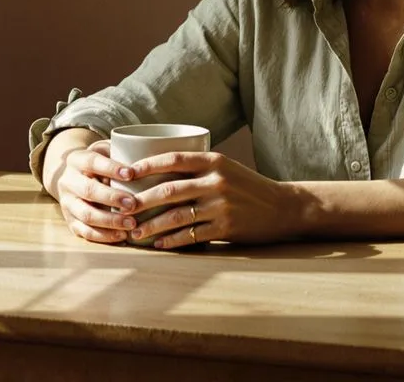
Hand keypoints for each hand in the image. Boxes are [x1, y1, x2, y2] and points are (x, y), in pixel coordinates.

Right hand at [53, 139, 142, 243]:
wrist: (73, 178)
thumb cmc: (100, 164)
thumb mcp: (105, 151)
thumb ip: (121, 153)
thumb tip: (147, 161)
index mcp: (77, 160)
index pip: (92, 162)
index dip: (111, 168)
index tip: (131, 174)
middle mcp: (68, 181)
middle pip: (88, 190)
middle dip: (112, 198)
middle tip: (134, 204)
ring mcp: (67, 203)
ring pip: (86, 214)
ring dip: (110, 221)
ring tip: (132, 224)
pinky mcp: (70, 221)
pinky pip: (85, 232)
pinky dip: (104, 236)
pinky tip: (122, 236)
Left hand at [125, 151, 306, 249]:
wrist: (282, 206)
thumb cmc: (247, 186)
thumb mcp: (226, 168)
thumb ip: (197, 169)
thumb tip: (157, 172)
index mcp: (214, 161)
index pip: (172, 159)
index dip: (145, 165)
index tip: (124, 173)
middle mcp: (216, 181)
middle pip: (169, 190)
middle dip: (141, 201)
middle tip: (121, 208)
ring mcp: (221, 205)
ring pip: (177, 216)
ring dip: (152, 225)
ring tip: (134, 231)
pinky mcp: (226, 227)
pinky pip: (192, 235)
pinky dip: (172, 240)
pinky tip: (158, 243)